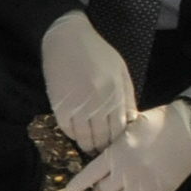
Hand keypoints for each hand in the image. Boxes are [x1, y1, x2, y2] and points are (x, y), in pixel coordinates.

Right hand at [37, 12, 138, 156]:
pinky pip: (67, 128)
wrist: (67, 38)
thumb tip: (132, 122)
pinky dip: (72, 134)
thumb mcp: (120, 72)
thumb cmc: (97, 53)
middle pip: (102, 137)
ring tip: (90, 147)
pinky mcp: (59, 104)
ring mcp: (77, 104)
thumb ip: (127, 97)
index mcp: (115, 94)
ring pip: (84, 136)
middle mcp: (97, 102)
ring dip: (87, 145)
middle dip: (103, 148)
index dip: (118, 142)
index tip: (117, 147)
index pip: (120, 130)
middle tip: (103, 153)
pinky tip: (77, 134)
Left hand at [63, 101, 190, 190]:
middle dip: (101, 187)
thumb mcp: (130, 126)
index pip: (89, 175)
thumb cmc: (159, 122)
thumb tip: (104, 153)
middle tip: (105, 181)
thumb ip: (116, 143)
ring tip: (120, 187)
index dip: (77, 185)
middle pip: (103, 190)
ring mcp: (143, 184)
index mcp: (116, 154)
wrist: (190, 130)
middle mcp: (126, 172)